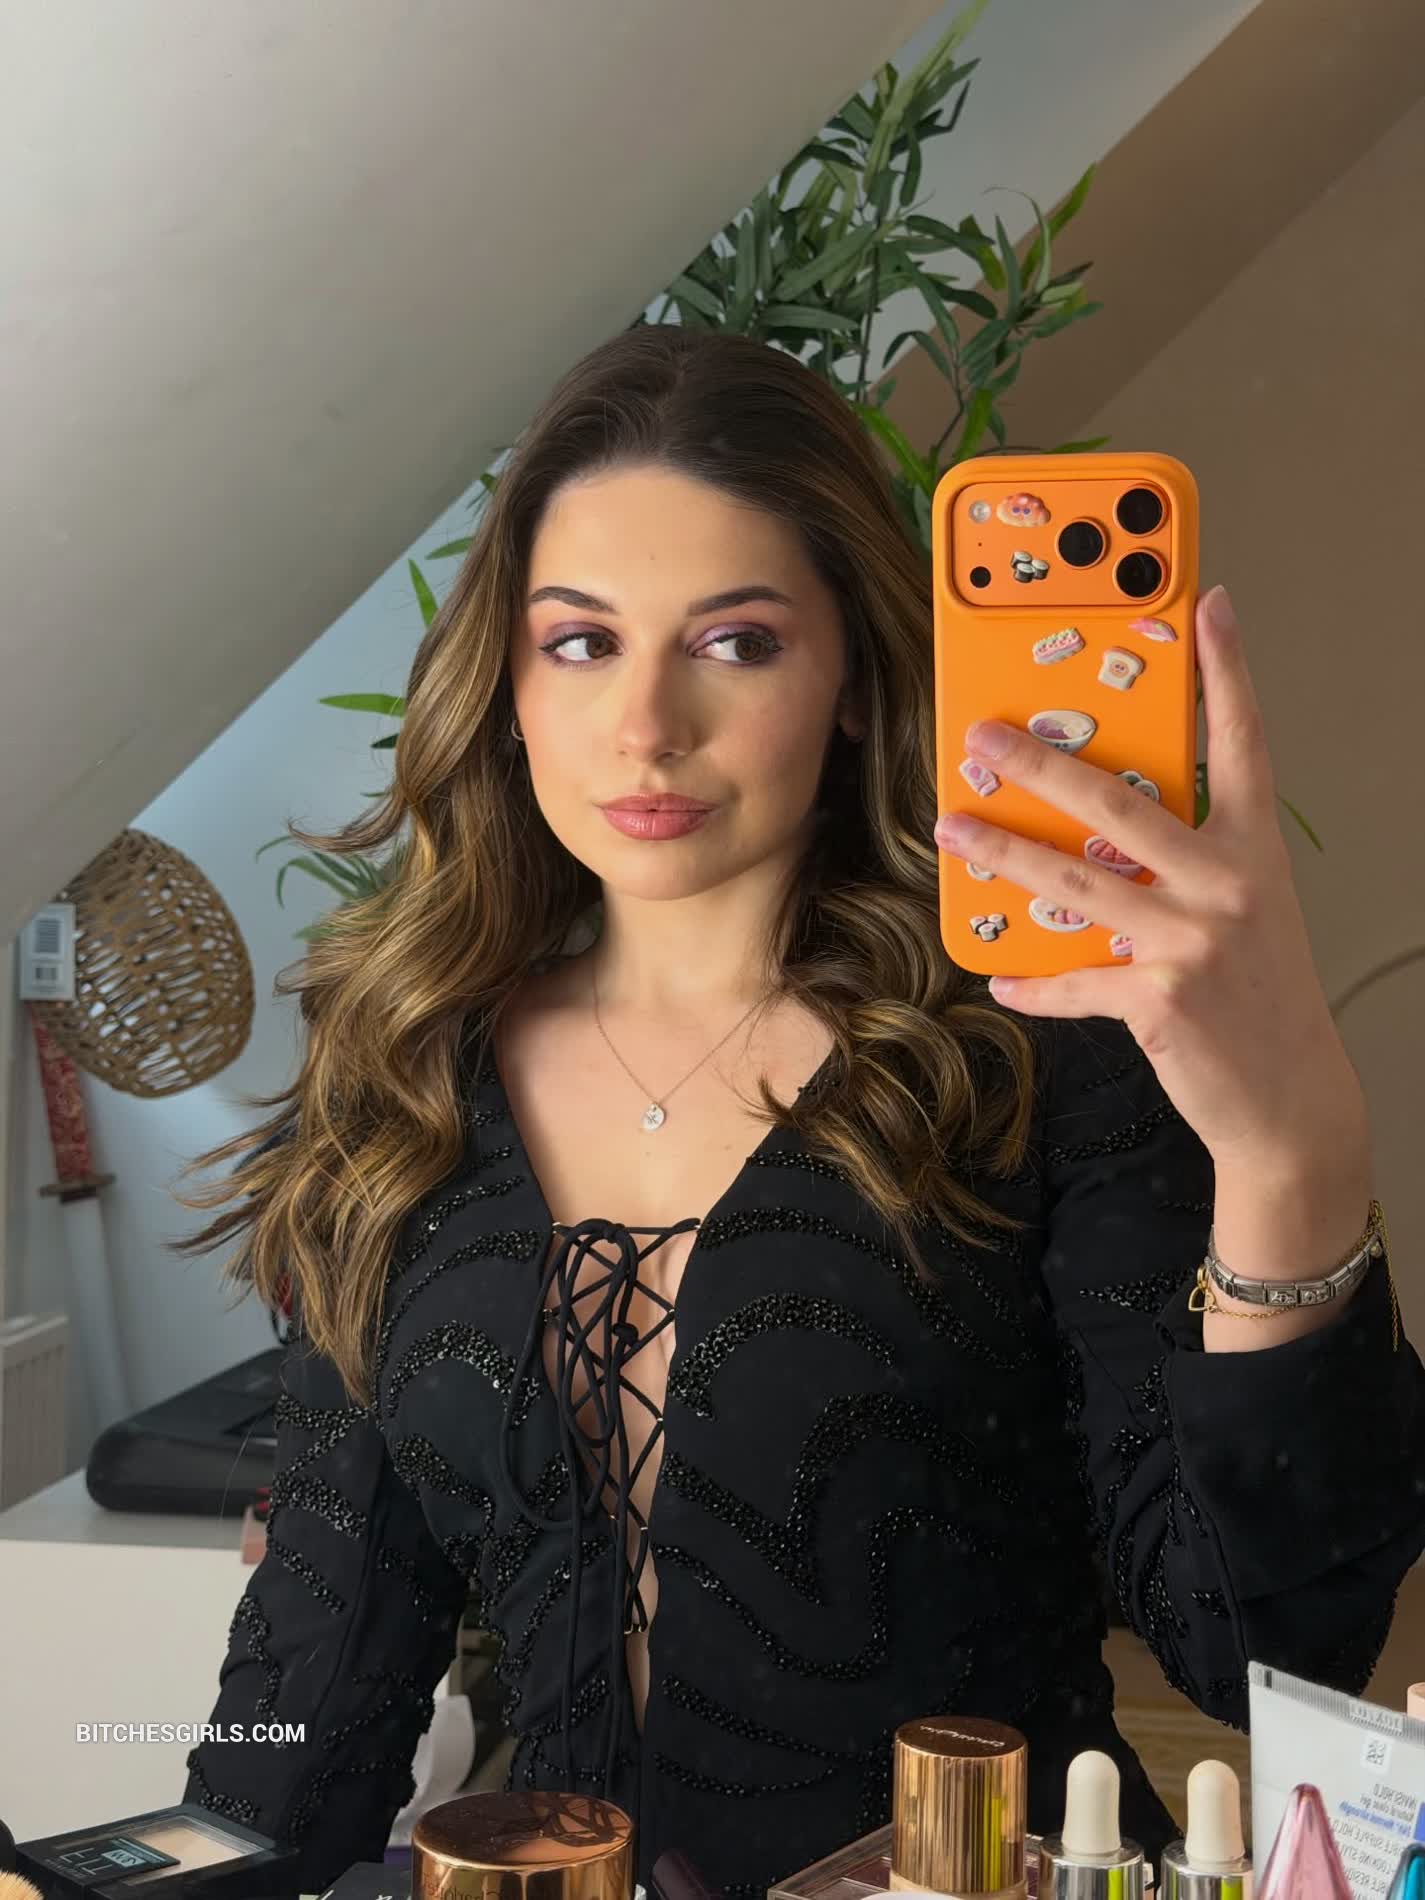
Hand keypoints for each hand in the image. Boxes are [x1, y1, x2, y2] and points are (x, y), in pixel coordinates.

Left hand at [932, 585, 1367, 1173]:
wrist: (1290, 1097)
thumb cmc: (1258, 993)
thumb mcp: (1242, 909)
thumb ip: (1184, 859)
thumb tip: (1097, 824)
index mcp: (1252, 849)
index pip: (1241, 742)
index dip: (1225, 671)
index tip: (1207, 605)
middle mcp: (1227, 884)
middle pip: (1119, 802)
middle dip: (1041, 763)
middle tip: (986, 734)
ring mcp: (1192, 941)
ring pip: (1074, 882)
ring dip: (1002, 853)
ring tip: (954, 826)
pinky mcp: (1159, 998)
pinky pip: (1073, 981)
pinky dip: (1034, 981)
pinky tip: (1001, 975)